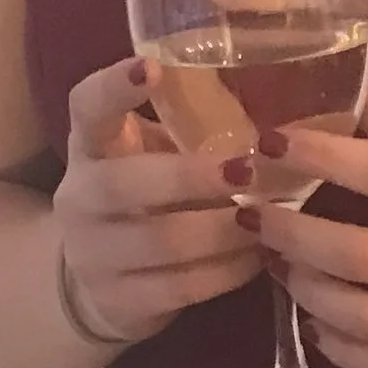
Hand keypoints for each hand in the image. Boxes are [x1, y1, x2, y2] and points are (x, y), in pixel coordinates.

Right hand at [54, 56, 261, 344]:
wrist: (97, 279)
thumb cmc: (146, 196)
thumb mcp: (152, 154)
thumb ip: (191, 128)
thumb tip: (286, 92)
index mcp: (91, 146)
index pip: (87, 107)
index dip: (114, 87)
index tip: (151, 66)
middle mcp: (80, 197)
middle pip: (122, 185)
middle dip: (188, 177)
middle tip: (246, 169)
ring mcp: (92, 254)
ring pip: (160, 243)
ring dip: (222, 231)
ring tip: (267, 219)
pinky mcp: (119, 301)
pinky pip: (180, 288)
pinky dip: (227, 272)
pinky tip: (259, 256)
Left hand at [255, 85, 367, 367]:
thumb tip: (356, 89)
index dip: (321, 156)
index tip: (269, 143)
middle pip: (360, 254)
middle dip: (292, 235)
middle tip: (255, 217)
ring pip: (364, 319)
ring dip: (308, 293)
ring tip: (283, 269)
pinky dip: (340, 347)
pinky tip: (319, 324)